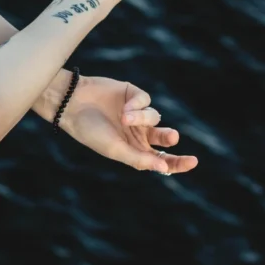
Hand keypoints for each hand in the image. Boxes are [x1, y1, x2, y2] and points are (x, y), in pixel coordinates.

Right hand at [59, 75, 197, 174]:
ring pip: (154, 116)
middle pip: (164, 138)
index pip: (161, 159)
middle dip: (169, 137)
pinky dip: (137, 104)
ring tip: (124, 117)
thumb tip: (164, 169)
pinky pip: (146, 100)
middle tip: (171, 136)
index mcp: (133, 150)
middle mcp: (137, 133)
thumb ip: (139, 159)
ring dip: (142, 118)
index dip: (177, 162)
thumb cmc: (90, 131)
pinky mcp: (133, 95)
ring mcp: (136, 113)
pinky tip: (124, 107)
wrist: (72, 104)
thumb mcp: (115, 149)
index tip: (192, 162)